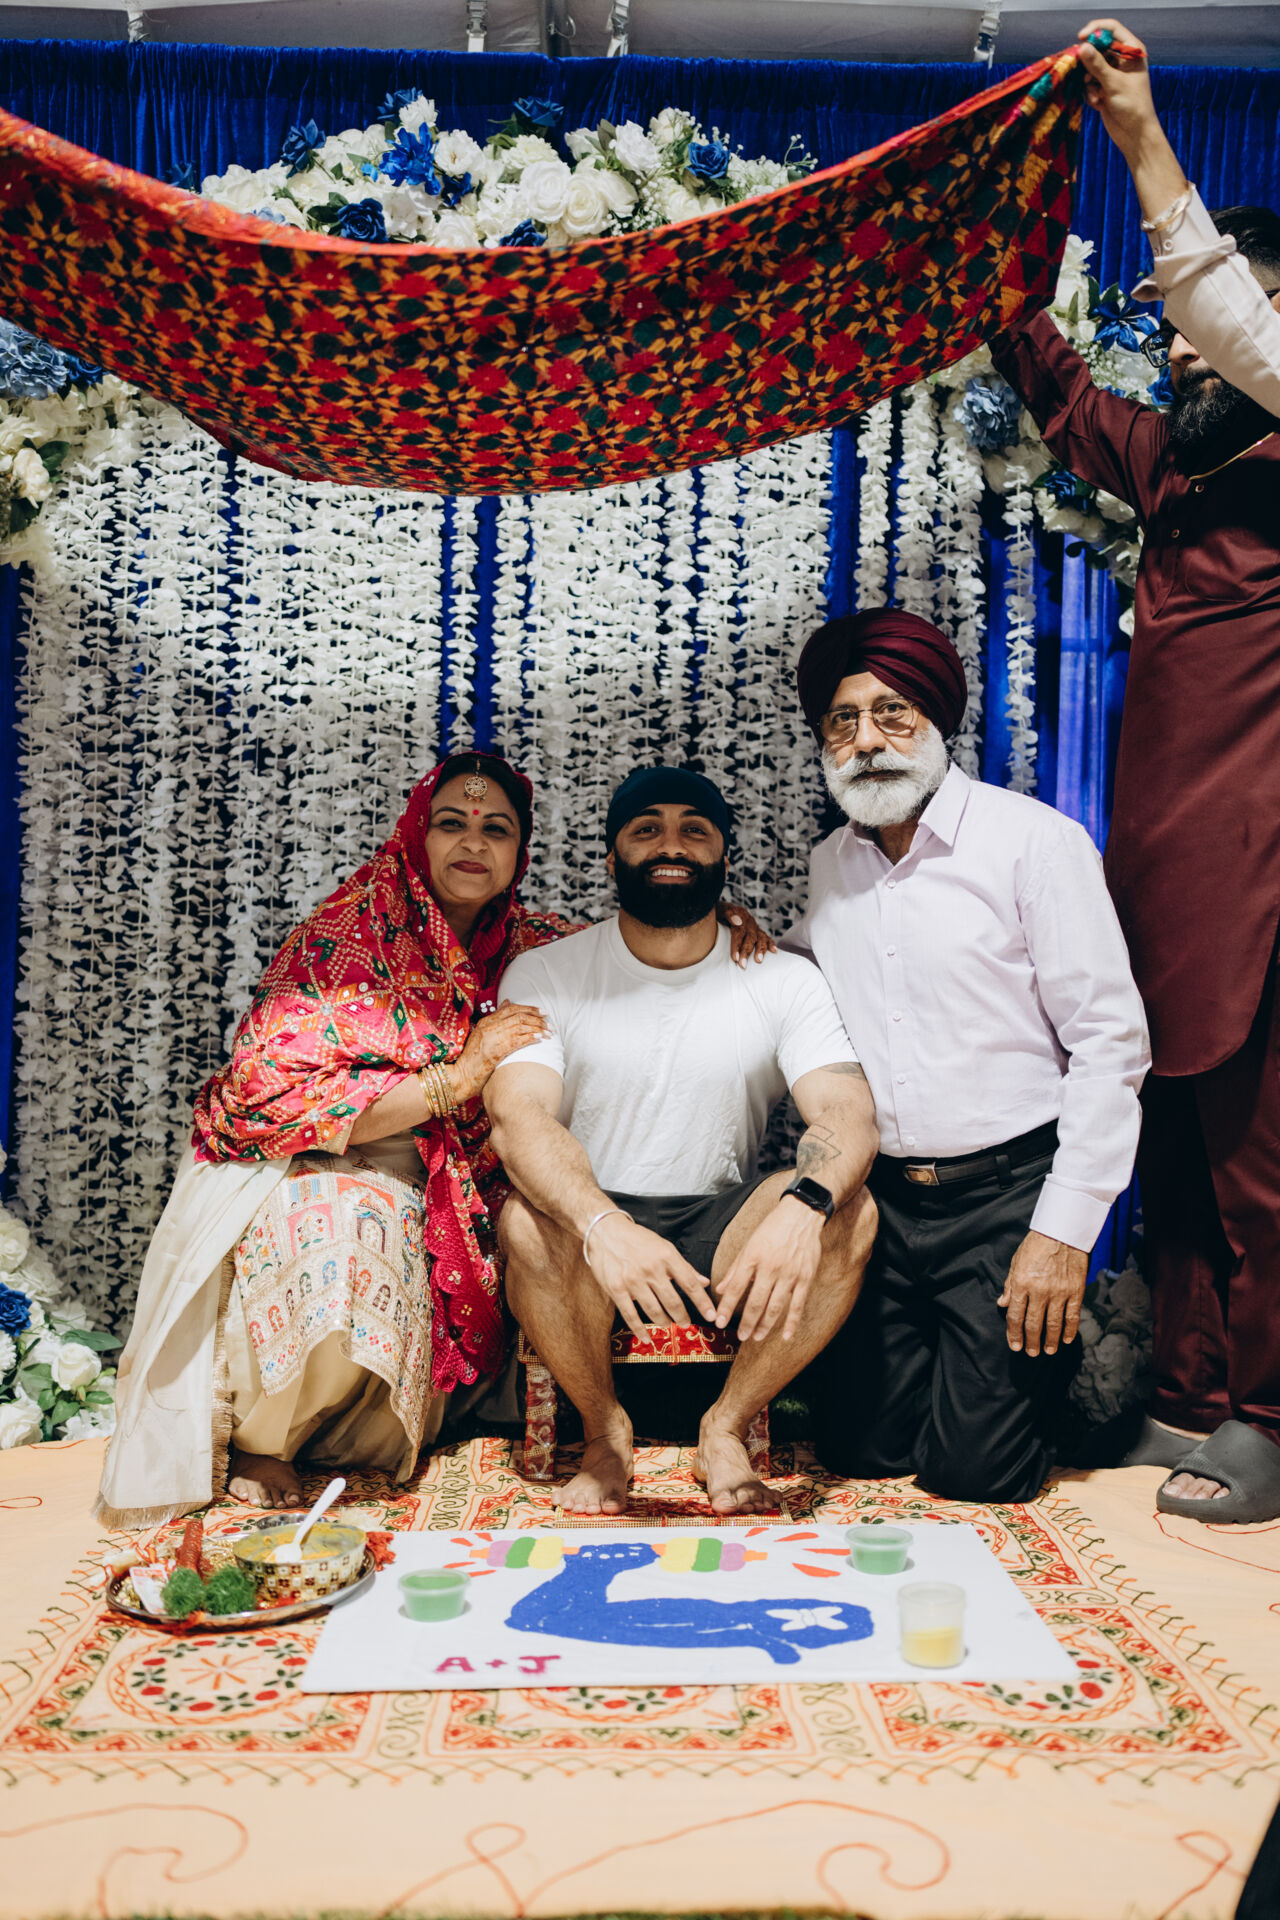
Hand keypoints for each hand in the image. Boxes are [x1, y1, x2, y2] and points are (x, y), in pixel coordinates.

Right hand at [449, 1002, 546, 1103]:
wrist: (461, 1077)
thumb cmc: (473, 1060)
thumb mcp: (481, 1036)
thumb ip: (494, 1021)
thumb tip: (507, 1003)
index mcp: (485, 1022)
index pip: (510, 1009)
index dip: (528, 1008)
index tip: (541, 1011)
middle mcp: (488, 1027)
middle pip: (517, 1015)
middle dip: (536, 1017)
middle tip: (549, 1020)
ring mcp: (491, 1038)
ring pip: (519, 1026)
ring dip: (537, 1028)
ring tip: (548, 1032)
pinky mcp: (495, 1051)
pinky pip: (517, 1041)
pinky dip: (530, 1038)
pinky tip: (539, 1039)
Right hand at [584, 1213, 715, 1338]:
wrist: (606, 1232)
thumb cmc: (638, 1240)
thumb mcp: (664, 1247)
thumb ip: (685, 1267)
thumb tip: (705, 1282)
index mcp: (667, 1256)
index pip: (690, 1284)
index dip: (703, 1302)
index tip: (712, 1315)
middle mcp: (651, 1269)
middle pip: (673, 1301)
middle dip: (682, 1316)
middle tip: (687, 1323)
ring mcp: (633, 1280)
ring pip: (654, 1310)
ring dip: (664, 1322)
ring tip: (668, 1324)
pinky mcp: (616, 1289)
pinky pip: (630, 1315)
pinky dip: (640, 1330)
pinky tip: (646, 1338)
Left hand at [713, 1195, 823, 1342]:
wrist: (801, 1214)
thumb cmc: (772, 1228)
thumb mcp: (749, 1244)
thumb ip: (736, 1268)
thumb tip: (720, 1289)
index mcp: (753, 1257)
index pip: (736, 1288)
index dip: (727, 1307)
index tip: (720, 1322)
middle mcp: (770, 1267)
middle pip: (756, 1302)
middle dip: (746, 1322)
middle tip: (740, 1336)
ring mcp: (790, 1274)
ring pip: (775, 1307)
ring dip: (765, 1325)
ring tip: (756, 1337)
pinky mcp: (805, 1277)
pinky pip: (798, 1304)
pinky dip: (792, 1322)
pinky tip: (786, 1336)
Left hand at [718, 901, 776, 967]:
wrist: (723, 909)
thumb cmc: (718, 912)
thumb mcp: (720, 910)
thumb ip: (728, 914)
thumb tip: (737, 922)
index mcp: (740, 915)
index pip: (739, 931)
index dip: (737, 945)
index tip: (735, 958)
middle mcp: (749, 921)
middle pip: (750, 937)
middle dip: (747, 952)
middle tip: (742, 965)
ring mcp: (755, 926)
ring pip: (760, 938)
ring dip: (760, 950)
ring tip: (759, 960)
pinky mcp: (758, 931)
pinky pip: (766, 937)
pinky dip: (771, 943)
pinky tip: (774, 951)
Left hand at [997, 1230, 1087, 1356]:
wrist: (1062, 1231)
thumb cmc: (1036, 1245)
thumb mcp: (1016, 1262)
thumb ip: (1009, 1285)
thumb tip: (1002, 1303)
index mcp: (1021, 1283)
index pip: (1015, 1316)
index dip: (1013, 1334)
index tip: (1015, 1345)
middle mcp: (1039, 1291)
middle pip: (1033, 1324)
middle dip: (1031, 1341)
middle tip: (1031, 1353)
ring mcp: (1059, 1292)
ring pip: (1054, 1324)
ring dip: (1051, 1340)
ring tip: (1049, 1350)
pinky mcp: (1076, 1291)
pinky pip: (1073, 1315)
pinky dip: (1070, 1330)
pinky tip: (1067, 1339)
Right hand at [1077, 19, 1160, 153]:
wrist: (1135, 134)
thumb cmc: (1133, 106)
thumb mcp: (1114, 83)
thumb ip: (1097, 65)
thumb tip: (1082, 47)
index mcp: (1132, 51)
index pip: (1112, 29)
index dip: (1096, 30)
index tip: (1081, 38)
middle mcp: (1122, 60)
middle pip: (1097, 48)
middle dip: (1088, 62)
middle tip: (1084, 74)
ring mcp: (1112, 74)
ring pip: (1090, 67)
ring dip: (1089, 82)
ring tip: (1097, 95)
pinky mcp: (1103, 88)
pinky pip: (1088, 83)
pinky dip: (1090, 93)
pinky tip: (1099, 104)